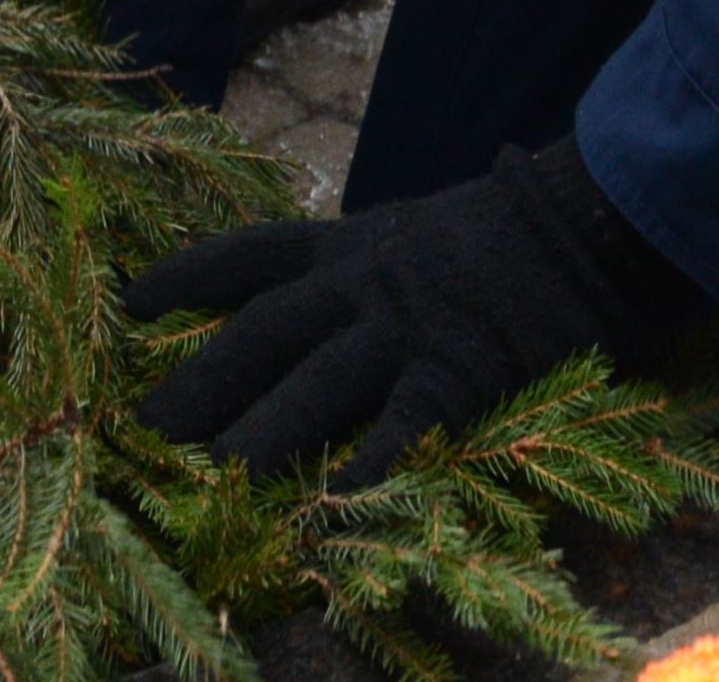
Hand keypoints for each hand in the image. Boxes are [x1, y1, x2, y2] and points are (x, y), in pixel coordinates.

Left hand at [127, 141, 699, 484]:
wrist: (587, 221)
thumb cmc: (512, 227)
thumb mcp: (420, 228)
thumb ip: (375, 260)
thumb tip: (337, 286)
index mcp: (350, 245)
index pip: (250, 256)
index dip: (187, 276)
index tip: (131, 299)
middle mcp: (362, 284)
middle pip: (263, 331)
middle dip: (202, 378)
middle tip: (143, 424)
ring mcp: (407, 326)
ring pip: (317, 380)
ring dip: (263, 430)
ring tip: (213, 475)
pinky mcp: (460, 368)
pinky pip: (406, 420)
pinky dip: (374, 459)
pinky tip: (340, 497)